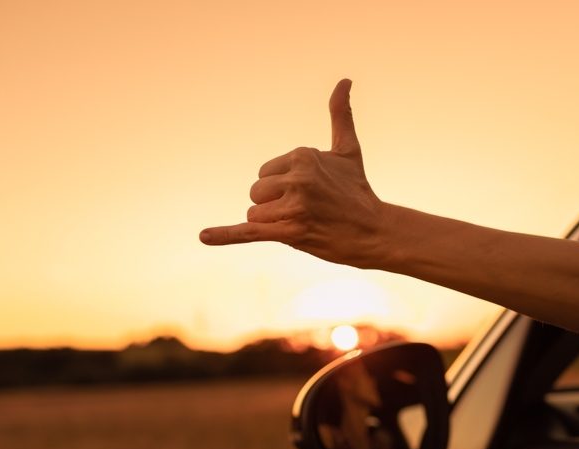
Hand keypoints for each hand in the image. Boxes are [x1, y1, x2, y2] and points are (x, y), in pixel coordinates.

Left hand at [200, 79, 388, 267]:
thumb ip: (340, 114)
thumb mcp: (348, 149)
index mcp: (303, 155)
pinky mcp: (290, 232)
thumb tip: (344, 80)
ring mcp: (294, 205)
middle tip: (307, 211)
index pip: (264, 174)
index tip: (311, 193)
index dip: (282, 188)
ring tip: (304, 224)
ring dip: (273, 225)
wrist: (375, 231)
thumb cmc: (357, 190)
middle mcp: (298, 177)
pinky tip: (203, 237)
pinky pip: (248, 231)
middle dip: (274, 206)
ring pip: (254, 215)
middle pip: (255, 194)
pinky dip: (224, 235)